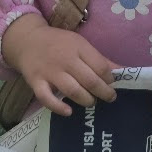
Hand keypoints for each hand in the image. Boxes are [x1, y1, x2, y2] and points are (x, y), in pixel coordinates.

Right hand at [1, 15, 119, 116]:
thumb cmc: (59, 43)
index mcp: (78, 47)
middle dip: (103, 92)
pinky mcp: (36, 82)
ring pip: (72, 90)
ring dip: (86, 100)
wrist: (28, 40)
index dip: (110, 79)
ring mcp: (50, 71)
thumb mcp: (80, 44)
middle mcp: (65, 59)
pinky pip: (46, 98)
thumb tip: (123, 71)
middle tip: (109, 98)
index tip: (112, 84)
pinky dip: (58, 107)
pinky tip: (69, 111)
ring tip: (91, 102)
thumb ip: (99, 59)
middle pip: (89, 80)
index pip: (100, 66)